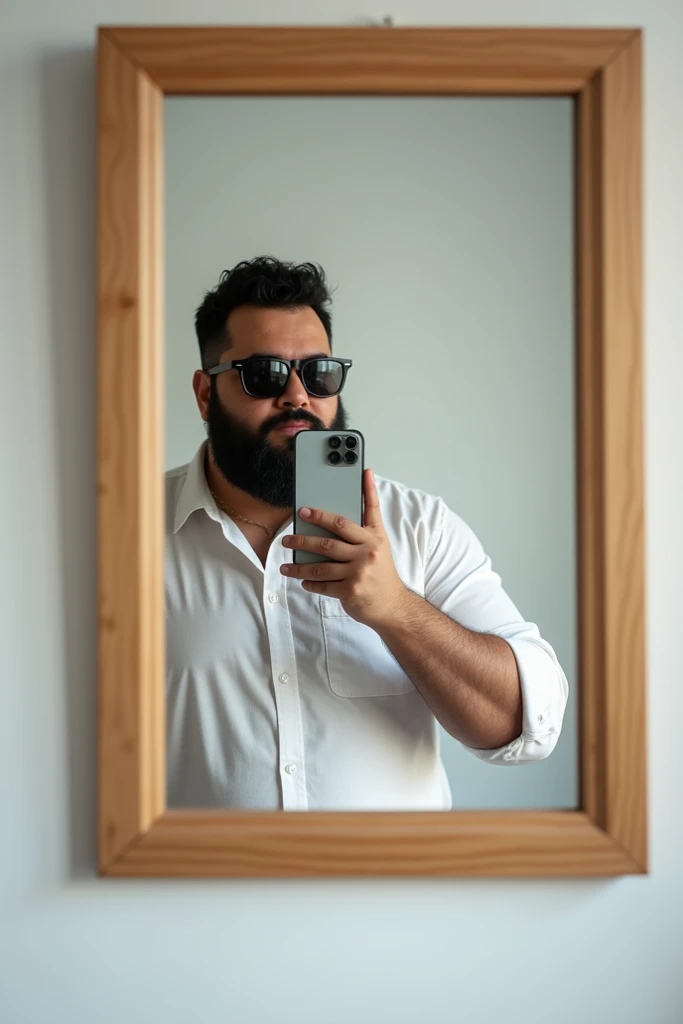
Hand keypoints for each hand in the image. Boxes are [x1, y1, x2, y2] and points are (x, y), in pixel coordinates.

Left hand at [279, 468, 407, 628]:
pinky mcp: (350, 590)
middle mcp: (367, 552)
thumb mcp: (380, 547)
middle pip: (328, 542)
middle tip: (287, 538)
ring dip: (299, 567)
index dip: (331, 509)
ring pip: (320, 567)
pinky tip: (303, 581)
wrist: (393, 605)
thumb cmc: (382, 573)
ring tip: (285, 566)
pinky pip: (323, 585)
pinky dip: (310, 584)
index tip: (306, 508)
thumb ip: (365, 528)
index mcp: (374, 538)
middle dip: (304, 540)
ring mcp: (359, 572)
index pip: (354, 517)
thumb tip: (344, 505)